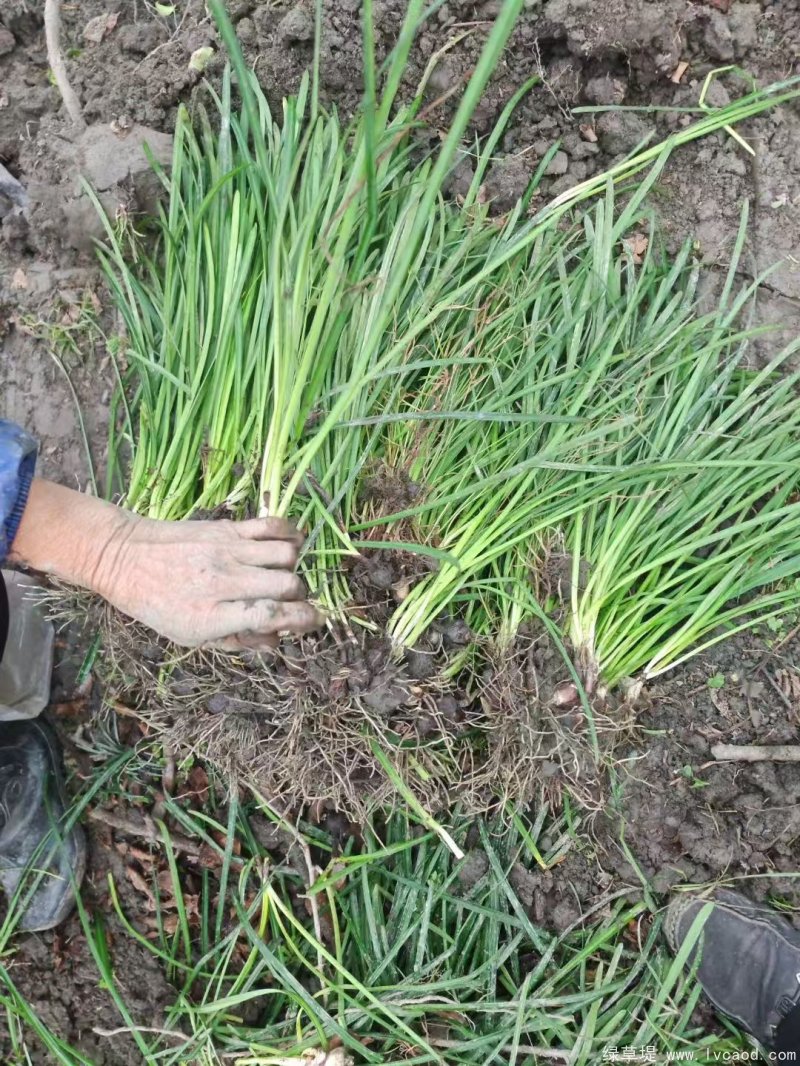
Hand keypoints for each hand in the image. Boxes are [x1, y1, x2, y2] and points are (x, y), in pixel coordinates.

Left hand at [93, 513, 323, 649]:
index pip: (271, 616)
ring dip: (293, 568)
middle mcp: (222, 582)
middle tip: (288, 599)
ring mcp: (226, 550)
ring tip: (282, 574)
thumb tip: (278, 640)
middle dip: (297, 596)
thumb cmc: (157, 604)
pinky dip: (289, 535)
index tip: (312, 620)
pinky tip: (288, 546)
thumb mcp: (189, 636)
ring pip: (286, 555)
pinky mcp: (227, 527)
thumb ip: (235, 641)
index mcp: (210, 616)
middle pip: (286, 585)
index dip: (301, 619)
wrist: (124, 557)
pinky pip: (272, 525)